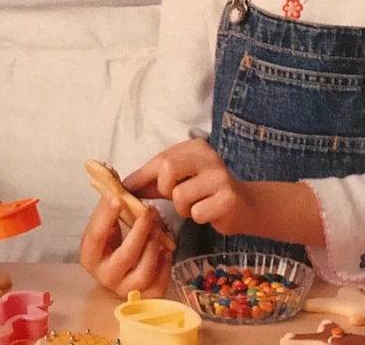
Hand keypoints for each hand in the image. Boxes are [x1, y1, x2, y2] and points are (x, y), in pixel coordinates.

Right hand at [80, 196, 171, 297]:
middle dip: (139, 232)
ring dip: (153, 246)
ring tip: (158, 227)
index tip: (119, 197)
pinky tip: (166, 249)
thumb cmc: (113, 237)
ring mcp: (125, 288)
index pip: (96, 236)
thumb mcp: (107, 219)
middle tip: (149, 211)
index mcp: (90, 255)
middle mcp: (105, 276)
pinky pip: (158, 287)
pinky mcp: (144, 295)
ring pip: (143, 274)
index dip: (107, 216)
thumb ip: (110, 201)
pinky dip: (165, 267)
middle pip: (124, 257)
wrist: (120, 264)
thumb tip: (112, 177)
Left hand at [124, 139, 248, 236]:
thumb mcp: (177, 182)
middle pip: (168, 169)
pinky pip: (197, 213)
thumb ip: (151, 181)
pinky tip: (208, 212)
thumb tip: (123, 185)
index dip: (143, 175)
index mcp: (194, 147)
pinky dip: (197, 217)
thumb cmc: (203, 192)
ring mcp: (220, 176)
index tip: (128, 188)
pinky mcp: (228, 198)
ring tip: (195, 205)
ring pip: (180, 195)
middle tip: (175, 196)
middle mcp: (209, 156)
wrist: (242, 205)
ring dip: (183, 208)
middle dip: (165, 189)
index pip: (161, 158)